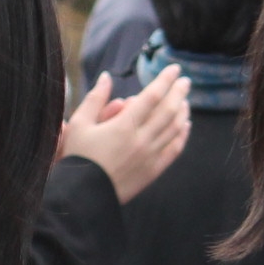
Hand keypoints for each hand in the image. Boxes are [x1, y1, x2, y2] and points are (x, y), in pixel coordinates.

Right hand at [60, 68, 191, 202]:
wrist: (82, 195)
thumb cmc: (78, 157)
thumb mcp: (79, 124)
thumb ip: (95, 98)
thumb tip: (107, 77)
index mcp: (124, 126)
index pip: (152, 96)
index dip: (165, 80)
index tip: (174, 69)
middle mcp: (141, 140)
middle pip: (168, 110)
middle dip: (178, 92)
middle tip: (184, 81)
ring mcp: (150, 156)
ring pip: (174, 129)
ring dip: (182, 111)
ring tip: (184, 100)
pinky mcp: (152, 171)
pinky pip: (174, 150)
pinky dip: (182, 135)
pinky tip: (185, 126)